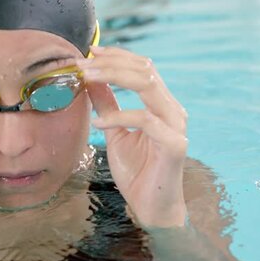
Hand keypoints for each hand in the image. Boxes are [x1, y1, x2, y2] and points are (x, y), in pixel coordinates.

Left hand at [77, 46, 187, 226]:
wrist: (151, 208)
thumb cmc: (136, 171)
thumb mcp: (115, 132)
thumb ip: (108, 105)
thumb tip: (91, 79)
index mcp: (161, 105)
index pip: (143, 68)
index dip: (117, 56)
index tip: (90, 53)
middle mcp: (172, 110)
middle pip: (145, 71)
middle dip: (111, 63)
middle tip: (83, 64)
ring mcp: (176, 126)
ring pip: (148, 86)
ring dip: (113, 78)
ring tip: (86, 79)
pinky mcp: (174, 144)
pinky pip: (146, 120)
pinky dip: (118, 117)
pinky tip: (97, 123)